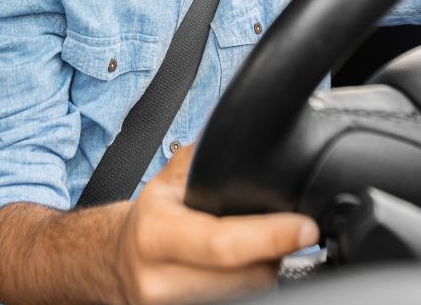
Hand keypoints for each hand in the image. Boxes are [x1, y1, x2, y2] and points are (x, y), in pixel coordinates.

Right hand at [114, 145, 318, 304]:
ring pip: (248, 295)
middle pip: (247, 278)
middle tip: (285, 233)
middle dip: (275, 254)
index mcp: (155, 234)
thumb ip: (206, 159)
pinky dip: (248, 286)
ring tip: (260, 250)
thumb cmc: (149, 220)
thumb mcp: (167, 183)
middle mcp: (160, 279)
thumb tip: (247, 133)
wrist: (115, 262)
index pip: (224, 244)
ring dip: (265, 273)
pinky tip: (245, 270)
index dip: (272, 237)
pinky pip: (238, 303)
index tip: (305, 228)